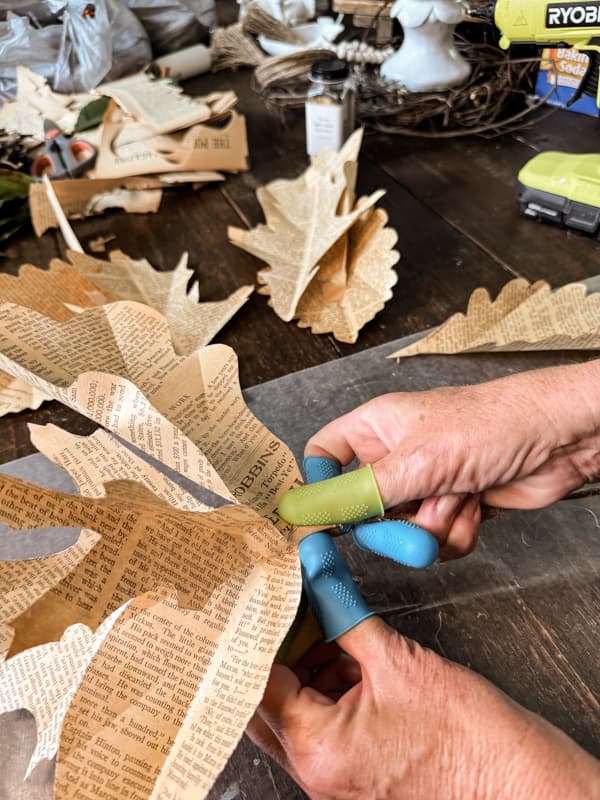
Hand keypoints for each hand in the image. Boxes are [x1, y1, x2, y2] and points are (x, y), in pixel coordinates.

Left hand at [247, 617, 599, 799]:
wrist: (517, 782)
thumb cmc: (467, 736)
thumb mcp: (396, 659)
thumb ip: (343, 609)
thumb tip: (316, 567)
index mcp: (315, 749)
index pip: (258, 682)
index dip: (259, 632)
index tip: (266, 596)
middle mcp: (314, 773)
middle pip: (268, 701)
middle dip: (279, 649)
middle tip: (292, 606)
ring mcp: (332, 779)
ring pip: (293, 714)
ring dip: (304, 669)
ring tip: (326, 627)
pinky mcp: (352, 774)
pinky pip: (321, 727)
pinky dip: (326, 689)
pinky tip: (346, 656)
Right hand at [305, 361, 599, 558]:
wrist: (558, 440)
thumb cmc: (492, 425)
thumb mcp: (417, 461)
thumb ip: (360, 492)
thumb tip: (309, 510)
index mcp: (375, 427)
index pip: (323, 455)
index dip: (319, 487)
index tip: (325, 519)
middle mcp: (395, 455)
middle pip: (363, 508)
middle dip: (392, 524)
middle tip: (412, 519)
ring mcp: (425, 483)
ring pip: (402, 531)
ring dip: (432, 527)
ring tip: (458, 498)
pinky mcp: (452, 506)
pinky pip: (433, 540)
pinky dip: (455, 533)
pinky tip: (475, 507)